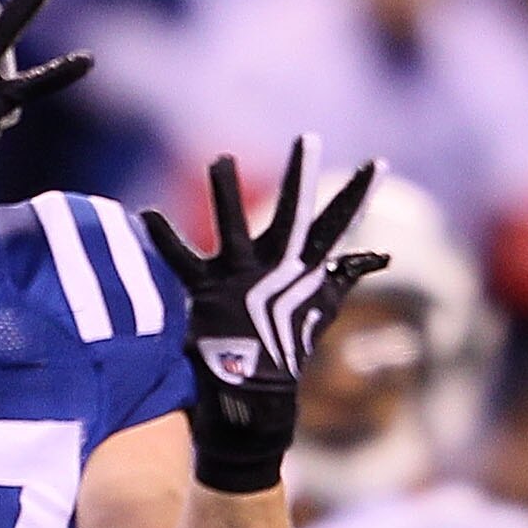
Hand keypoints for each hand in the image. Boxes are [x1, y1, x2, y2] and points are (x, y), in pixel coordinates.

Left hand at [142, 138, 388, 493]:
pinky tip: (147, 214)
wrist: (257, 388)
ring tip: (221, 158)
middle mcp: (276, 266)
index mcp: (305, 266)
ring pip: (234, 226)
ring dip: (225, 193)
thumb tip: (380, 256)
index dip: (359, 193)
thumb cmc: (288, 339)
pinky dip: (164, 239)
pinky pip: (182, 261)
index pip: (339, 223)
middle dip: (302, 176)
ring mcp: (242, 277)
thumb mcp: (324, 304)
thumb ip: (346, 274)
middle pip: (294, 214)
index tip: (379, 163)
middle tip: (309, 138)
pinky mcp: (207, 291)